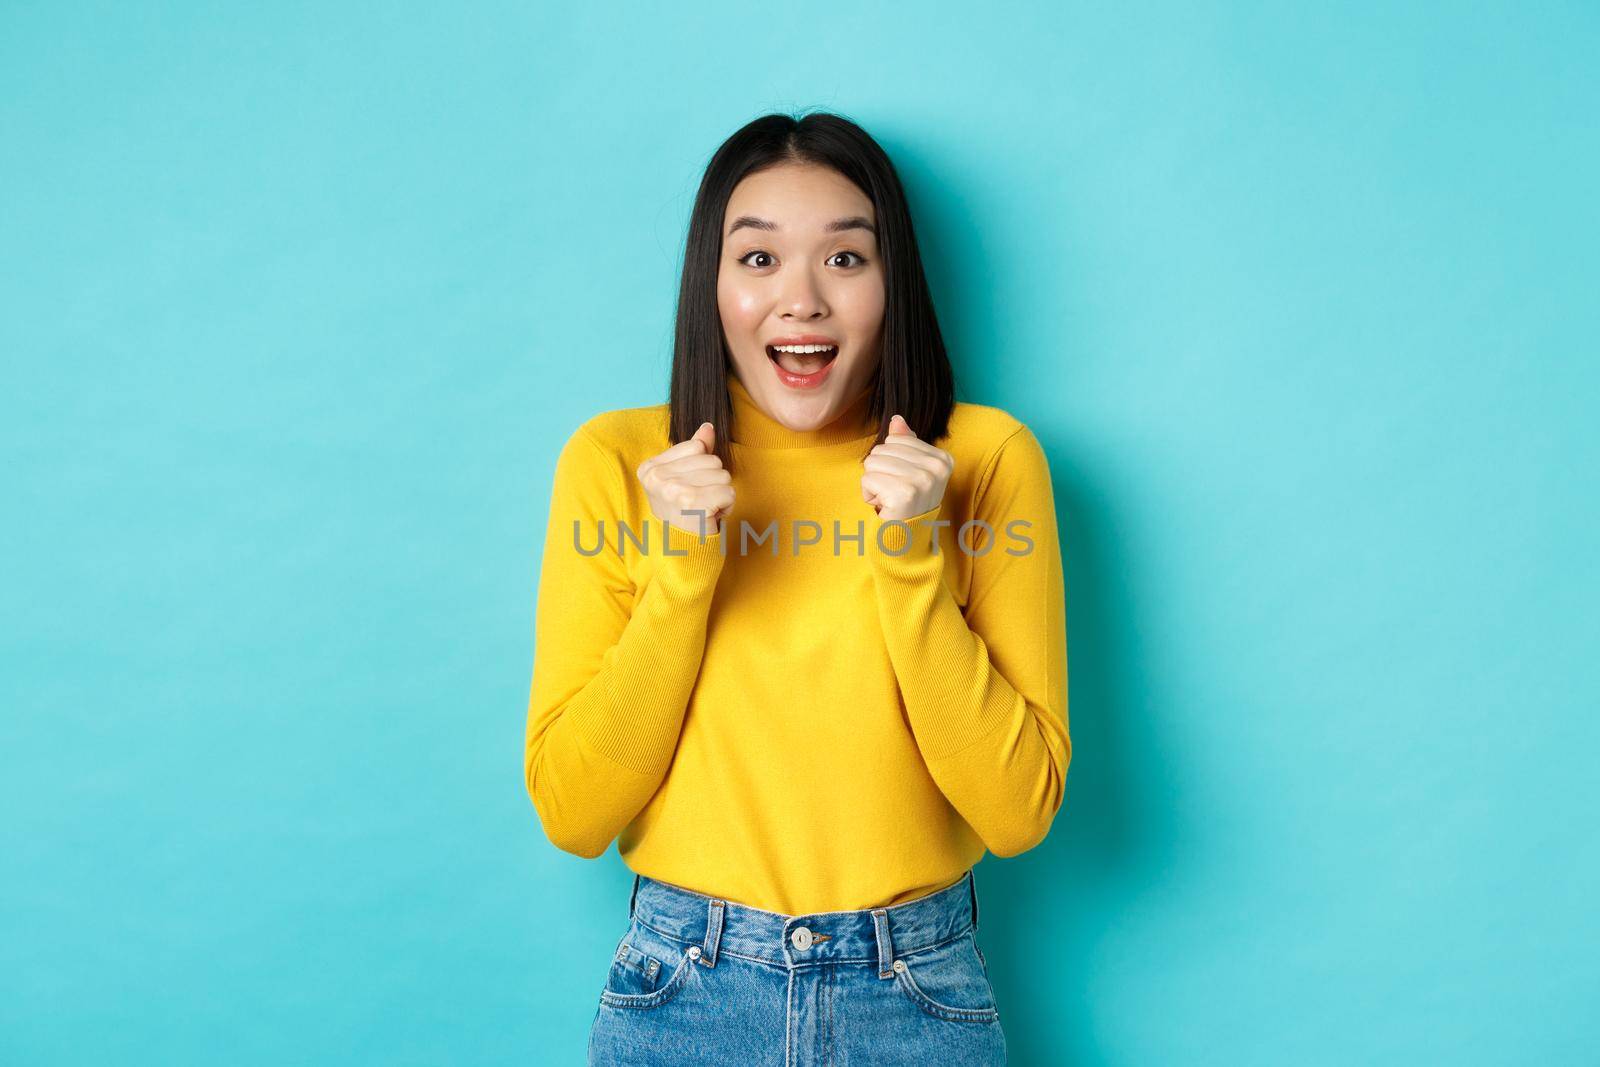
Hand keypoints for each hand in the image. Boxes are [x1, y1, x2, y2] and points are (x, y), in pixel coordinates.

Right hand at [636, 421, 734, 535]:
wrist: (682, 551)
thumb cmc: (684, 513)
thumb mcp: (683, 478)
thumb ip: (695, 451)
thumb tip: (708, 426)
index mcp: (649, 468)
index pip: (697, 447)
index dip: (702, 468)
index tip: (689, 490)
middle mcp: (657, 478)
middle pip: (712, 461)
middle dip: (713, 483)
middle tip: (698, 503)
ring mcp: (673, 490)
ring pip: (722, 476)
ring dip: (720, 495)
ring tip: (704, 510)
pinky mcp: (693, 504)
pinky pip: (728, 492)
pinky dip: (726, 507)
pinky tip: (711, 517)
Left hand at [861, 414, 952, 520]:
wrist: (906, 543)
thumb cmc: (906, 505)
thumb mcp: (910, 471)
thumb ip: (905, 444)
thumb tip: (896, 419)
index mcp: (942, 459)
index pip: (895, 439)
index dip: (891, 461)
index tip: (903, 483)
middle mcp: (936, 468)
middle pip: (882, 449)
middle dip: (880, 472)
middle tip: (894, 494)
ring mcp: (923, 480)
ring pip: (872, 462)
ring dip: (873, 483)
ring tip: (888, 500)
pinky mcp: (905, 494)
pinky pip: (868, 479)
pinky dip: (868, 495)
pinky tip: (884, 508)